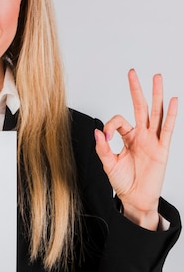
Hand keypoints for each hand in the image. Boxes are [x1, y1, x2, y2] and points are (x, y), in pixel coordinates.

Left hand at [94, 69, 177, 229]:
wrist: (135, 199)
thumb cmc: (124, 182)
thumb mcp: (108, 165)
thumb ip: (103, 149)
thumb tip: (98, 132)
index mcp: (127, 138)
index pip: (119, 121)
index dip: (110, 126)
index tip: (106, 136)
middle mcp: (141, 135)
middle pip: (139, 107)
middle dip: (136, 89)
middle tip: (133, 72)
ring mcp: (152, 141)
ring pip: (155, 113)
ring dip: (156, 95)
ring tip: (157, 77)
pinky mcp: (162, 149)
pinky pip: (167, 129)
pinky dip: (171, 114)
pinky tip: (173, 100)